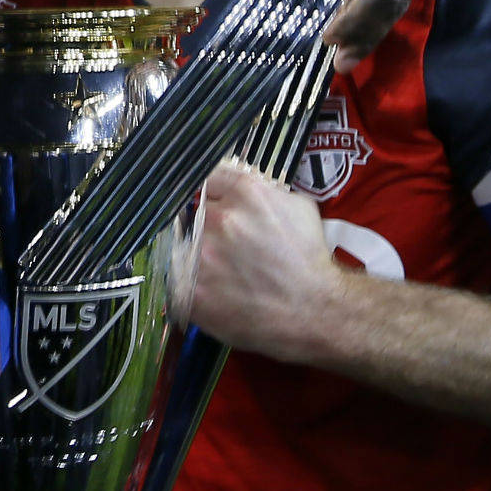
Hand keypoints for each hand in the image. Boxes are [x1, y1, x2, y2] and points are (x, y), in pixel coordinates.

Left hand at [188, 162, 339, 362]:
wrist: (314, 311)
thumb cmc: (308, 261)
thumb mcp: (297, 206)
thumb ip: (261, 188)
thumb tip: (236, 184)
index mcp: (244, 194)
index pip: (207, 178)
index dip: (211, 195)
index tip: (213, 205)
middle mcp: (218, 220)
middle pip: (192, 212)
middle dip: (204, 226)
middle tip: (224, 246)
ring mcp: (200, 256)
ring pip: (180, 245)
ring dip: (194, 254)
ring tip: (221, 271)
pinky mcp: (189, 290)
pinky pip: (176, 278)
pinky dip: (189, 283)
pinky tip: (213, 289)